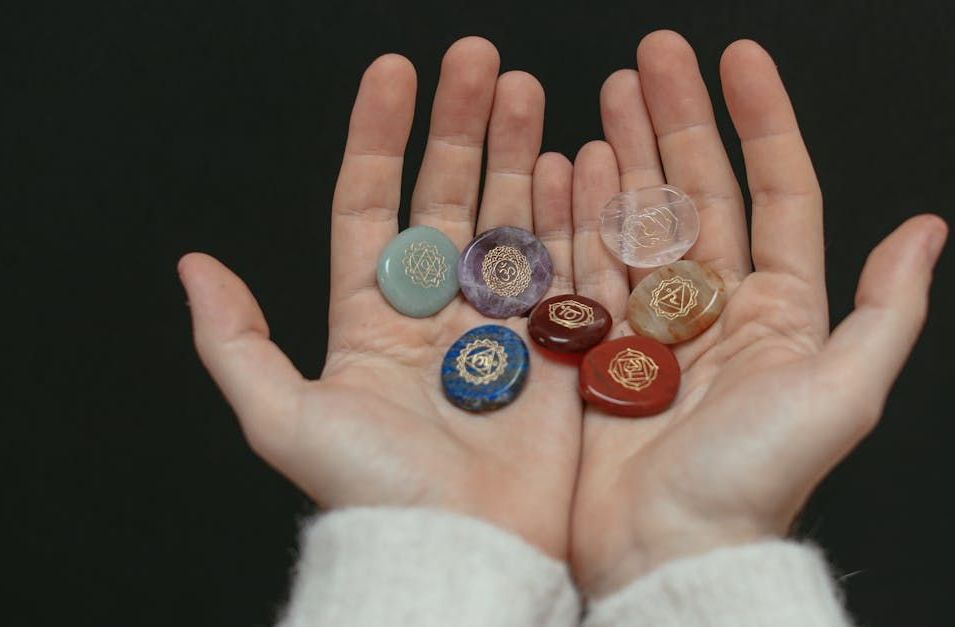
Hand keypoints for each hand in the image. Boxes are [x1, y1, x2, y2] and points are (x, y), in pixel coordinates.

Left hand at [178, 38, 580, 557]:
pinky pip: (565, 267)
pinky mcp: (556, 348)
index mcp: (370, 318)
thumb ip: (237, 340)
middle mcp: (436, 312)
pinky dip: (574, 213)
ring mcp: (501, 325)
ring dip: (520, 154)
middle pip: (450, 198)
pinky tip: (578, 163)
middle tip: (480, 62)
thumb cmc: (374, 492)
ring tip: (529, 92)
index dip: (381, 136)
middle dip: (464, 127)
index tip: (396, 71)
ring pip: (510, 220)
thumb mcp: (282, 416)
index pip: (372, 203)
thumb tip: (194, 268)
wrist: (464, 550)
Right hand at [568, 31, 947, 594]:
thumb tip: (928, 232)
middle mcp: (716, 311)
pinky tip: (565, 170)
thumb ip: (887, 310)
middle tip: (652, 57)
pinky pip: (586, 269)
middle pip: (698, 194)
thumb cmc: (752, 481)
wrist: (666, 549)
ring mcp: (651, 328)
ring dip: (623, 157)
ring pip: (638, 222)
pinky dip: (575, 218)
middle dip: (675, 122)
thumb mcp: (841, 393)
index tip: (736, 59)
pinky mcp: (598, 350)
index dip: (759, 122)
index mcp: (779, 311)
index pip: (776, 194)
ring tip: (606, 97)